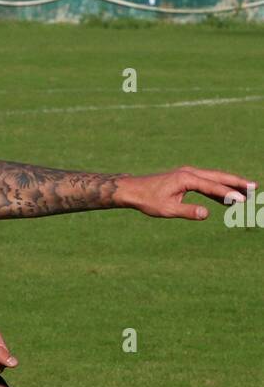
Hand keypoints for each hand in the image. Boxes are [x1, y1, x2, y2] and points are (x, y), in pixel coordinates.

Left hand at [119, 167, 254, 219]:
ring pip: (214, 178)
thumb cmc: (148, 200)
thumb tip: (206, 213)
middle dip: (236, 182)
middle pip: (218, 177)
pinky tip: (227, 197)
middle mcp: (190, 173)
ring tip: (247, 192)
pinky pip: (207, 183)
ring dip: (230, 185)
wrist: (134, 190)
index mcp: (186, 178)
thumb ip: (187, 211)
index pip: (212, 186)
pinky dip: (218, 189)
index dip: (227, 194)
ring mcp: (188, 174)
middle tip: (254, 187)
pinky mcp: (186, 179)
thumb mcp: (166, 209)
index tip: (241, 200)